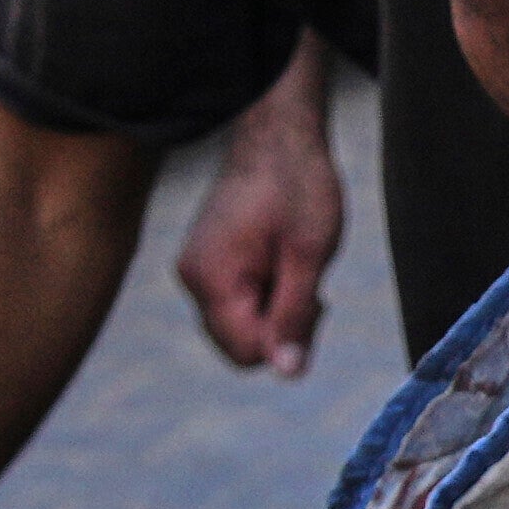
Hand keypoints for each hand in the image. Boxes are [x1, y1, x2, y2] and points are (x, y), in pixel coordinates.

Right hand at [173, 56, 346, 374]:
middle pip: (241, 344)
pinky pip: (239, 301)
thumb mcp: (310, 254)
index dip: (287, 341)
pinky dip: (269, 293)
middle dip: (283, 327)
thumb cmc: (299, 187)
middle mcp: (194, 279)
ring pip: (243, 323)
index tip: (314, 302)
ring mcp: (199, 270)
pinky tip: (286, 261)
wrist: (279, 135)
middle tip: (312, 285)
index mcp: (212, 279)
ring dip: (279, 308)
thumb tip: (288, 372)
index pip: (246, 352)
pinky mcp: (210, 262)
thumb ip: (295, 315)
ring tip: (299, 266)